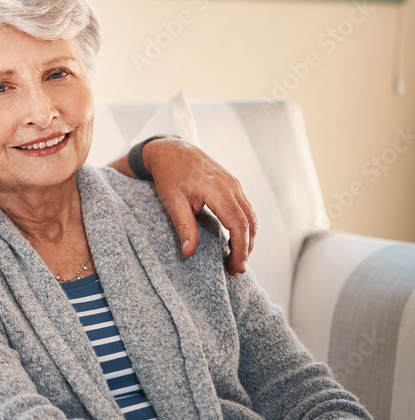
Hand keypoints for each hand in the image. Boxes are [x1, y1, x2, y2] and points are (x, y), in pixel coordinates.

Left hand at [140, 138, 256, 274]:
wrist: (171, 150)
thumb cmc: (170, 174)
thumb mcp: (172, 201)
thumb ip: (183, 226)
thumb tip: (189, 252)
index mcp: (217, 189)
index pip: (238, 224)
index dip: (241, 248)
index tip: (237, 266)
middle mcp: (231, 186)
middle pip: (249, 222)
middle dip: (246, 248)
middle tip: (236, 270)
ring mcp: (234, 184)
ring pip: (250, 216)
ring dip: (247, 238)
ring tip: (237, 259)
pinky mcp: (233, 185)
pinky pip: (245, 209)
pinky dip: (244, 227)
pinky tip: (235, 240)